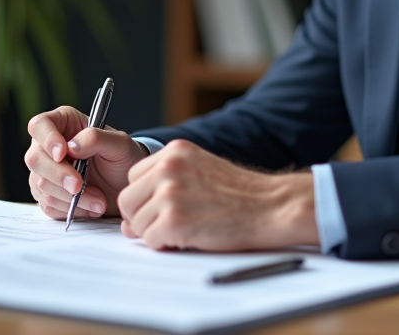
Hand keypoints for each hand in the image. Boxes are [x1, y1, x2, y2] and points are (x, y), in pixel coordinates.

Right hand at [24, 106, 148, 219]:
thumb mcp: (119, 144)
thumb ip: (96, 138)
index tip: (63, 153)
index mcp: (63, 124)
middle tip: (80, 185)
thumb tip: (71, 146)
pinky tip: (91, 206)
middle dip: (59, 175)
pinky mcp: (48, 196)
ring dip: (71, 197)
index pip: (40, 125)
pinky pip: (49, 205)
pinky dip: (71, 209)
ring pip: (41, 185)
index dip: (47, 139)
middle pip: (35, 159)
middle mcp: (48, 147)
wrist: (127, 187)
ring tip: (99, 199)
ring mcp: (45, 173)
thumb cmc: (124, 158)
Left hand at [117, 139, 318, 250]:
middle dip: (142, 218)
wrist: (271, 206)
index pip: (133, 177)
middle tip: (168, 226)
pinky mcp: (174, 220)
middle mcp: (168, 167)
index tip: (163, 208)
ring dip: (154, 233)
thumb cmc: (241, 194)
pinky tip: (189, 238)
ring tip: (184, 231)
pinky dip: (165, 246)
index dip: (144, 198)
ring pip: (135, 223)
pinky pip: (150, 241)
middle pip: (127, 200)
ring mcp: (170, 193)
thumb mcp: (201, 172)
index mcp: (175, 151)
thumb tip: (129, 222)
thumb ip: (165, 186)